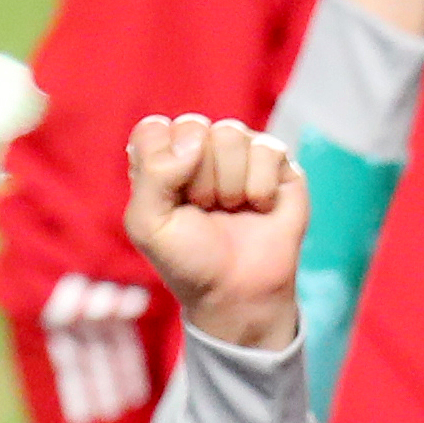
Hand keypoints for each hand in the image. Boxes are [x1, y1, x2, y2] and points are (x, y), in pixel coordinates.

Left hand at [131, 116, 305, 354]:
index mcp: (162, 158)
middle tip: (205, 211)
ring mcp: (239, 152)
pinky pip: (267, 149)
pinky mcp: (276, 162)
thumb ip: (152, 174)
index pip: (155, 129)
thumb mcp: (148, 226)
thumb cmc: (190, 261)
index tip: (172, 202)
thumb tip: (194, 141)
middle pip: (193, 128)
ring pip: (230, 134)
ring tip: (231, 210)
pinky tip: (258, 208)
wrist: (239, 294)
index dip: (163, 165)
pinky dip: (260, 188)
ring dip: (229, 185)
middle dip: (199, 180)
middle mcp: (199, 147)